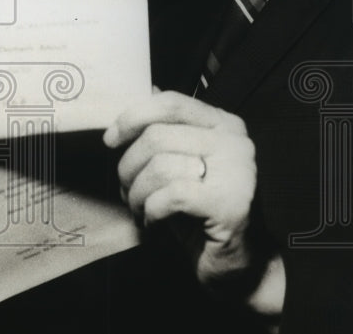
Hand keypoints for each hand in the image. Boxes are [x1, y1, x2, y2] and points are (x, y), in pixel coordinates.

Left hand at [103, 91, 264, 290]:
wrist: (241, 264)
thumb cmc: (203, 212)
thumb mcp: (183, 164)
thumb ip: (170, 128)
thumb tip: (145, 89)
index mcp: (224, 125)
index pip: (171, 103)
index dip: (132, 117)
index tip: (111, 139)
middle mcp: (235, 143)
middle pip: (156, 136)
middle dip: (128, 166)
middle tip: (127, 189)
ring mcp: (237, 173)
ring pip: (159, 167)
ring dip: (137, 193)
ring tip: (140, 208)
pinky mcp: (230, 205)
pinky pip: (170, 196)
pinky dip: (152, 211)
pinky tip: (155, 222)